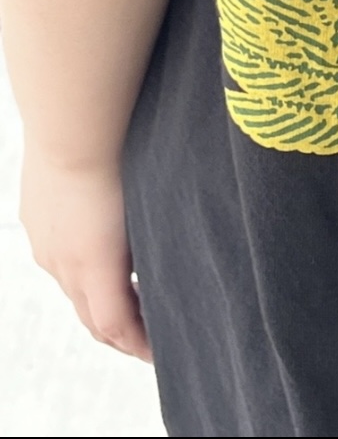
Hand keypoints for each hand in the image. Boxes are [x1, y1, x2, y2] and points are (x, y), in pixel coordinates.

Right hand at [18, 150, 151, 359]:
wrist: (75, 120)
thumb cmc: (124, 155)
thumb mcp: (149, 207)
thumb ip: (154, 247)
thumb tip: (170, 267)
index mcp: (94, 265)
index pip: (115, 326)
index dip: (139, 344)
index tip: (161, 349)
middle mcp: (62, 263)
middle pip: (91, 316)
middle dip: (121, 331)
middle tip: (151, 333)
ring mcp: (45, 242)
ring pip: (73, 289)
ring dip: (101, 300)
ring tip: (134, 296)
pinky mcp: (36, 219)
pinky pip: (59, 258)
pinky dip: (82, 270)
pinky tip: (105, 252)